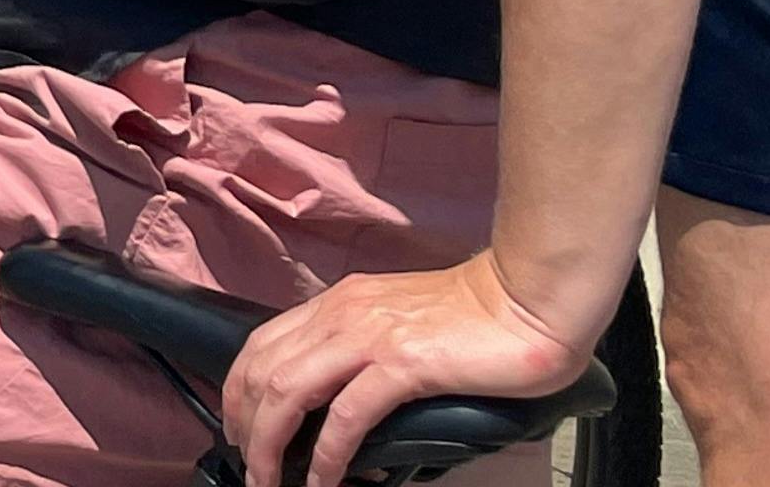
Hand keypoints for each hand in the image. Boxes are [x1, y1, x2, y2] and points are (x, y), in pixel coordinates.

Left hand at [227, 253, 585, 486]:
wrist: (530, 299)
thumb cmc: (479, 318)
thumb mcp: (399, 324)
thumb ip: (365, 353)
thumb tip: (343, 403)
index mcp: (338, 303)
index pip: (263, 345)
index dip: (239, 391)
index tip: (239, 429)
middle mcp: (341, 313)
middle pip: (262, 370)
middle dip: (244, 424)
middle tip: (250, 465)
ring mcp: (368, 336)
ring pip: (288, 391)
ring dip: (270, 444)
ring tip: (271, 481)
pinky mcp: (403, 363)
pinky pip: (346, 415)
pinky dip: (327, 454)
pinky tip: (326, 481)